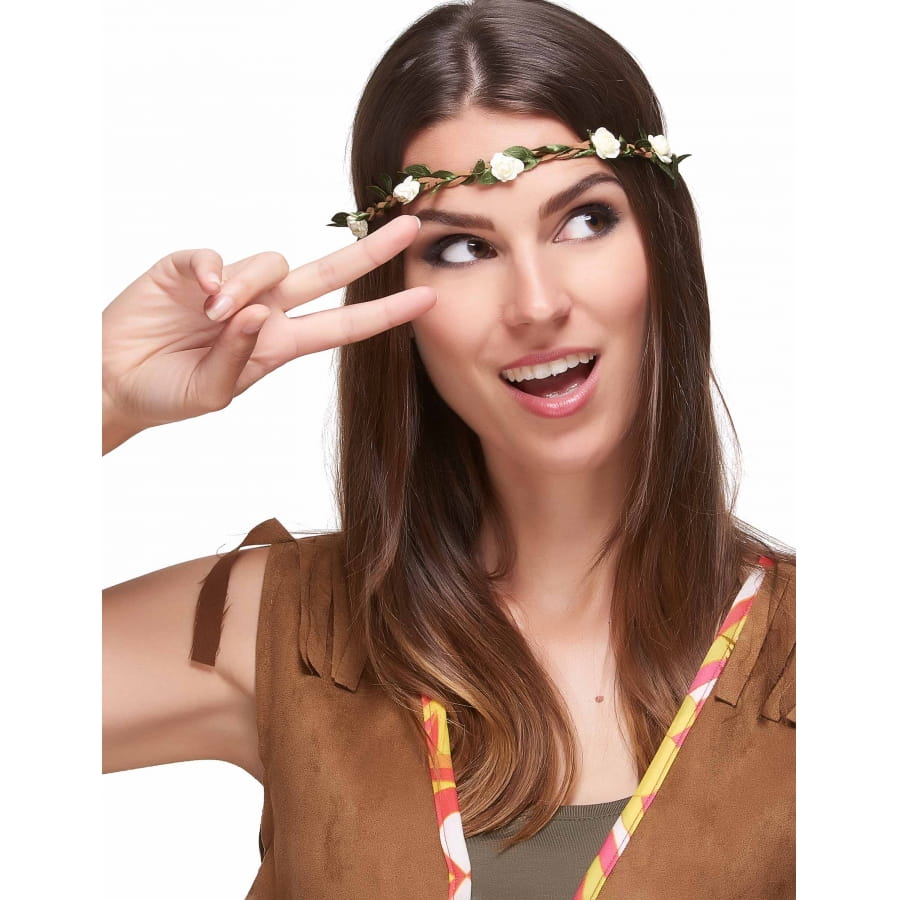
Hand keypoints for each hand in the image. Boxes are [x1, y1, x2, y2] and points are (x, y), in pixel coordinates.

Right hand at [102, 216, 433, 451]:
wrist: (113, 381)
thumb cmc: (169, 393)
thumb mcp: (214, 392)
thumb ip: (241, 358)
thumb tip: (258, 311)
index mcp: (279, 343)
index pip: (343, 325)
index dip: (384, 314)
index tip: (427, 299)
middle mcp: (264, 309)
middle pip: (328, 275)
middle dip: (370, 253)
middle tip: (411, 228)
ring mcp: (230, 285)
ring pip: (269, 262)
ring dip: (249, 286)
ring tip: (214, 314)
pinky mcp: (190, 267)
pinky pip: (215, 254)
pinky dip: (212, 270)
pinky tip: (201, 293)